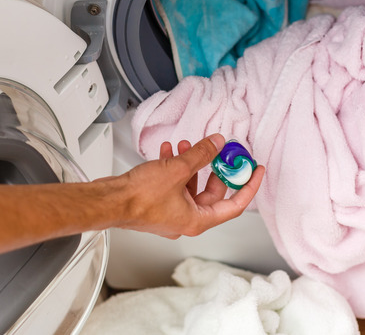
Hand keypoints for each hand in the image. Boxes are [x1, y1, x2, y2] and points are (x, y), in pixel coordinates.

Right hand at [115, 134, 263, 238]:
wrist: (108, 201)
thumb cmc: (137, 199)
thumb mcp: (177, 169)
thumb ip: (201, 155)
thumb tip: (217, 144)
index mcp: (197, 220)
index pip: (235, 205)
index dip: (248, 187)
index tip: (256, 172)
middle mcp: (186, 219)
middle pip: (212, 192)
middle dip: (214, 168)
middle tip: (219, 151)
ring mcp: (171, 212)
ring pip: (190, 186)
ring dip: (191, 164)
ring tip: (188, 146)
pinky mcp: (157, 204)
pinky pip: (174, 184)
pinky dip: (175, 167)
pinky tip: (168, 151)